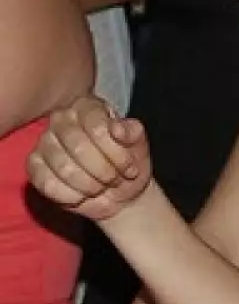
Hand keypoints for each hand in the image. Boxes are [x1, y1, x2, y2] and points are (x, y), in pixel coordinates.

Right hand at [27, 97, 151, 221]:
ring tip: (101, 186)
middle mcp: (61, 119)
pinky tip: (82, 194)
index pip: (97, 126)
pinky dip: (73, 196)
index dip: (116, 154)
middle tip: (115, 179)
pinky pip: (48, 185)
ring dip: (90, 186)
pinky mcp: (34, 166)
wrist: (119, 194)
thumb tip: (117, 127)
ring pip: (64, 168)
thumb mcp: (139, 147)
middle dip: (105, 172)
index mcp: (88, 107)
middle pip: (79, 148)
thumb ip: (133, 133)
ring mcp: (44, 142)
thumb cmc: (128, 164)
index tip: (130, 169)